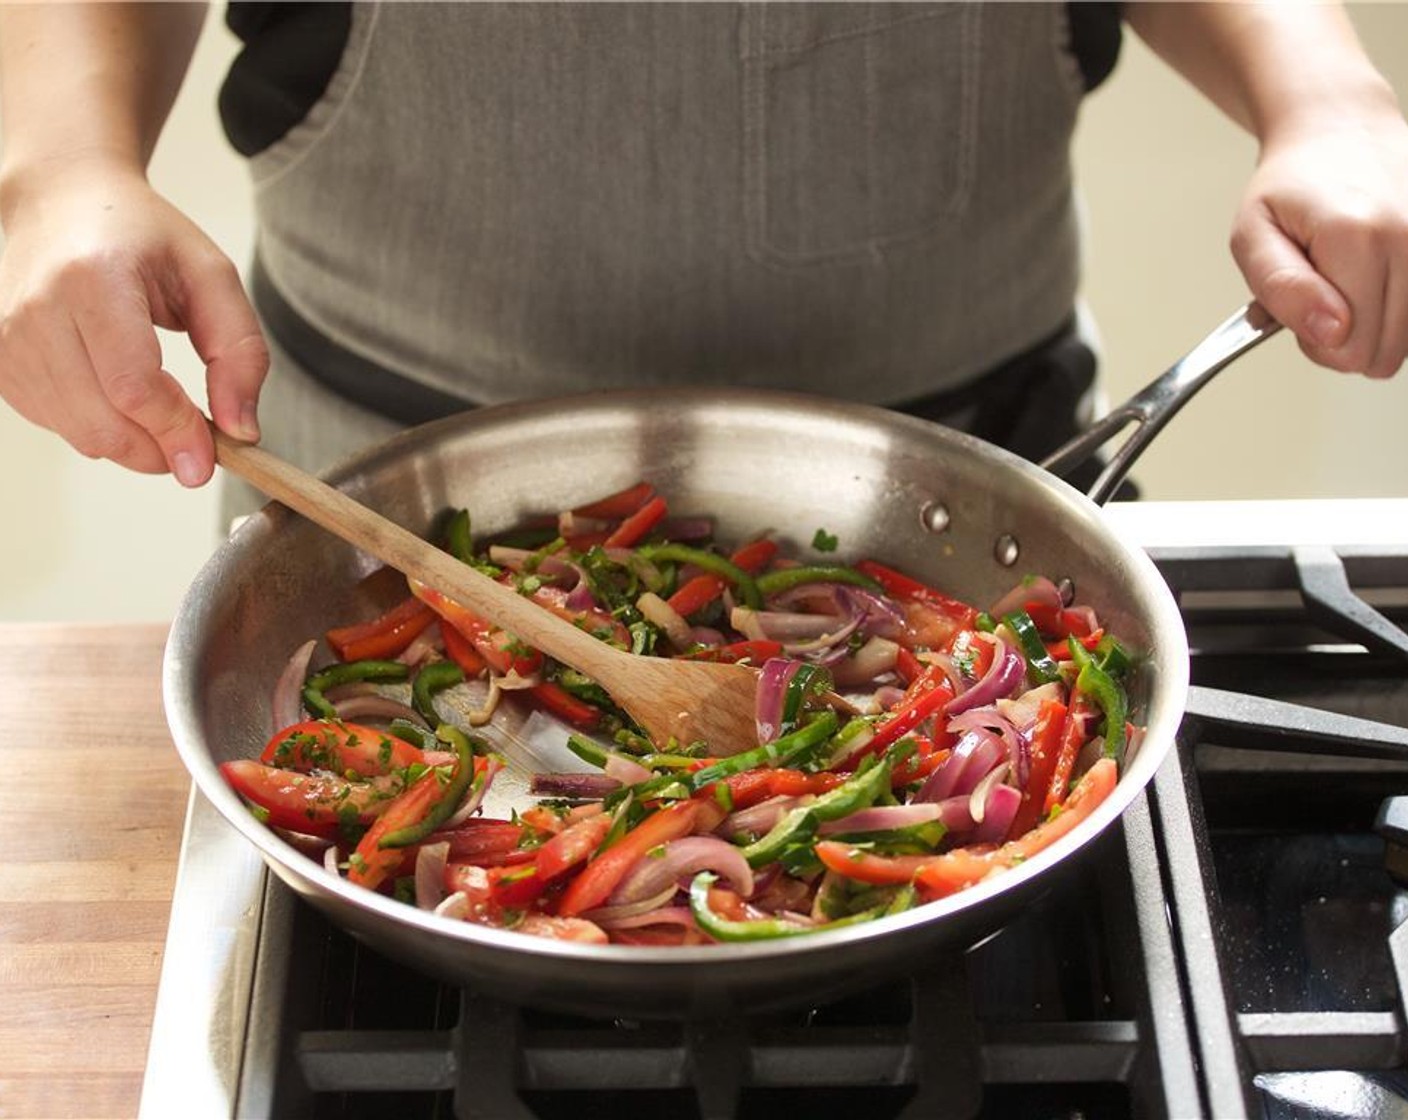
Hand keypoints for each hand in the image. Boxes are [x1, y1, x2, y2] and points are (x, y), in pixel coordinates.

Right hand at [0, 158, 268, 483]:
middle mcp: (38, 309)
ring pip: (80, 435)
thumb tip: (241, 432)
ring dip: (135, 445)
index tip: (210, 458)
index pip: (134, 386)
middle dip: (160, 451)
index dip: (175, 433)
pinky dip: (102, 428)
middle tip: (197, 444)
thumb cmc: (144, 238)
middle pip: (103, 424)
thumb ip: (240, 354)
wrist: (61, 202)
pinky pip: (59, 426)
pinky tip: (120, 394)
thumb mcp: (212, 278)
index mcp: (94, 278)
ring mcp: (7, 338)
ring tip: (166, 412)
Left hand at [1230, 101, 1407, 379]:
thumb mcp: (1252, 236)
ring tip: (1350, 280)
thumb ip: (1282, 289)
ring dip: (1373, 324)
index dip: (1315, 343)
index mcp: (1357, 237)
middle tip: (1323, 292)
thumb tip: (1330, 333)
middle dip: (1344, 339)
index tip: (1303, 305)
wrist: (1340, 130)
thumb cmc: (1290, 187)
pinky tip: (1377, 275)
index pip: (1348, 351)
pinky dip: (1398, 307)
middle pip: (1383, 353)